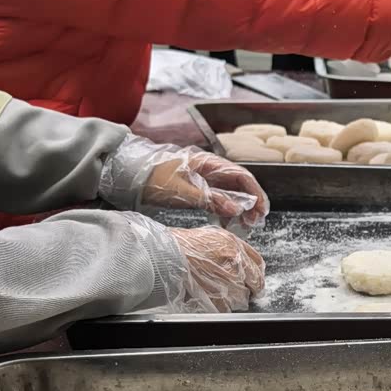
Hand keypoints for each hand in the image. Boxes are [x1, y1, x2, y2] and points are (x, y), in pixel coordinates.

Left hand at [142, 151, 269, 227]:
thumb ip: (209, 200)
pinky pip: (219, 200)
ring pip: (231, 194)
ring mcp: (205, 180)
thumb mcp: (181, 191)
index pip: (241, 175)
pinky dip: (226, 212)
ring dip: (240, 209)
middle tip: (254, 222)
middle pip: (240, 185)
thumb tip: (236, 209)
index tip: (260, 210)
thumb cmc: (153, 179)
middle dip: (250, 203)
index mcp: (209, 163)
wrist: (130, 176)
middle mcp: (211, 170)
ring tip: (244, 226)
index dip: (255, 193)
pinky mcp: (199, 190)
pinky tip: (226, 225)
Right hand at [170, 226, 264, 311]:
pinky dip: (220, 307)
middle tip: (237, 289)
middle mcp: (234, 264)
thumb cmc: (182, 245)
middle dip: (247, 288)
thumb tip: (244, 262)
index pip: (258, 264)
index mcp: (234, 247)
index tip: (255, 280)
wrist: (164, 256)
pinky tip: (210, 298)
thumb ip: (231, 248)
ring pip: (241, 299)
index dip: (257, 274)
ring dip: (233, 299)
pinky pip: (226, 309)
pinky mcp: (216, 298)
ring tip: (218, 292)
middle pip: (254, 284)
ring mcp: (226, 283)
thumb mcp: (212, 236)